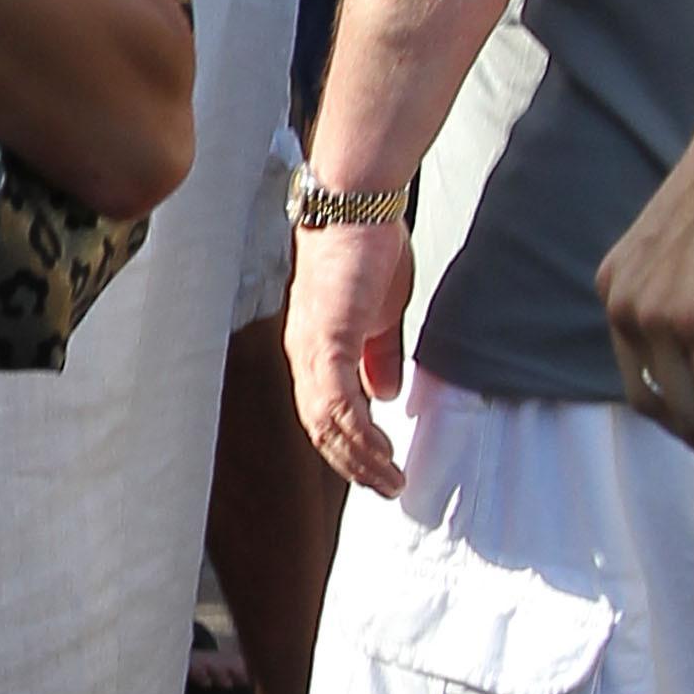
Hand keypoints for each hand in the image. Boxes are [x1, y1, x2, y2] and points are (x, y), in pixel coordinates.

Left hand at [285, 218, 413, 496]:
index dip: (348, 446)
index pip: (323, 413)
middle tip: (387, 487)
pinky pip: (337, 399)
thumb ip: (379, 356)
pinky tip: (380, 449)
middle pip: (320, 427)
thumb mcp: (380, 315)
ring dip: (359, 456)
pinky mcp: (327, 338)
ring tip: (390, 479)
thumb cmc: (367, 250)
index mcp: (314, 349)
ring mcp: (311, 347)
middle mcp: (303, 354)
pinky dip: (358, 430)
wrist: (355, 206)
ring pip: (326, 422)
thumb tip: (384, 396)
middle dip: (354, 463)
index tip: (378, 469)